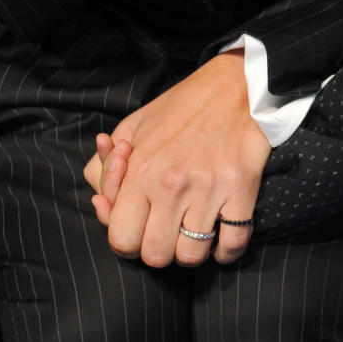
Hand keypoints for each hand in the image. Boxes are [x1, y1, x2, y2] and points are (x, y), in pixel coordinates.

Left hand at [82, 50, 270, 267]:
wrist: (233, 85)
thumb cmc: (179, 108)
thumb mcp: (131, 128)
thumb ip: (104, 167)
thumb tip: (100, 203)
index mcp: (140, 170)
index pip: (120, 239)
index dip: (128, 240)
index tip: (141, 225)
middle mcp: (171, 184)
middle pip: (155, 256)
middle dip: (158, 249)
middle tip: (166, 230)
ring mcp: (208, 190)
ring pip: (192, 256)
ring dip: (191, 250)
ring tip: (193, 231)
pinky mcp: (242, 190)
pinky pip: (233, 246)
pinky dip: (226, 252)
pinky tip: (220, 236)